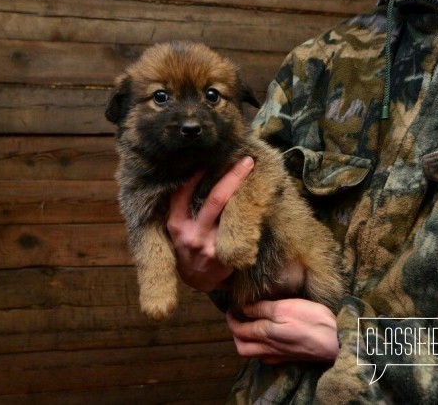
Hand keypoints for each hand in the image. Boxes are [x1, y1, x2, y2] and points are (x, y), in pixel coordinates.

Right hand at [167, 156, 253, 291]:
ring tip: (258, 176)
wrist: (197, 280)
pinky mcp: (226, 256)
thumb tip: (198, 172)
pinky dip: (252, 214)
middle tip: (247, 160)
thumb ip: (184, 207)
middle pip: (216, 199)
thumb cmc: (188, 245)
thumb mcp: (177, 229)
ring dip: (246, 193)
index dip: (195, 174)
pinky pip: (242, 230)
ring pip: (232, 214)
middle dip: (233, 177)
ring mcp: (211, 246)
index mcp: (176, 224)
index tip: (209, 157)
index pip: (183, 193)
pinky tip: (260, 200)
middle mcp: (192, 234)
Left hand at [227, 299, 338, 363]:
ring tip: (250, 327)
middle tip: (237, 320)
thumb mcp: (285, 307)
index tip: (231, 309)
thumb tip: (244, 309)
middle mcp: (268, 348)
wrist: (337, 341)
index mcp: (264, 333)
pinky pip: (267, 357)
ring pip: (254, 354)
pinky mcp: (290, 358)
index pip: (239, 330)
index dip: (231, 319)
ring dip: (247, 342)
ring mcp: (279, 355)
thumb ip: (263, 309)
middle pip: (242, 347)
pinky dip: (261, 348)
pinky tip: (268, 339)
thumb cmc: (311, 321)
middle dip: (235, 335)